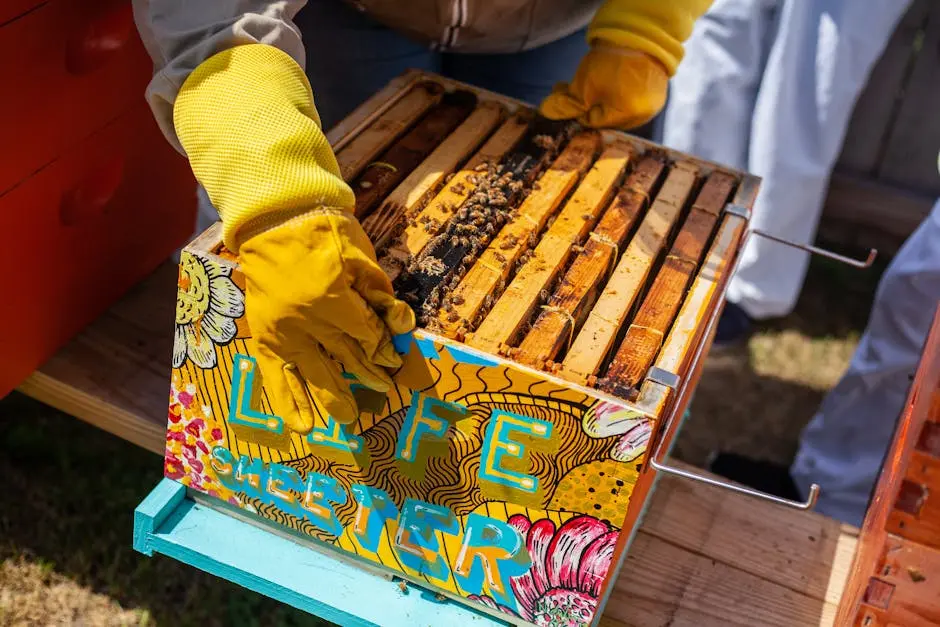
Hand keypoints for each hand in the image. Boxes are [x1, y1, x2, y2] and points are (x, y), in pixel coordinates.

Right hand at [239, 209, 415, 429]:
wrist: (275, 219)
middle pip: (347, 358)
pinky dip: (288, 402)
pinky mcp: (265, 337)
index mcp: (333, 301)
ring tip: (350, 419)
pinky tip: (301, 426)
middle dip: (369, 376)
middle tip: (385, 390)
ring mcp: (284, 333)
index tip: (394, 361)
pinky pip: (276, 377)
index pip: (367, 336)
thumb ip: (379, 294)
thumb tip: (401, 324)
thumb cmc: (324, 231)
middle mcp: (307, 324)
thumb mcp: (361, 256)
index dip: (384, 348)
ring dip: (335, 398)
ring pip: (315, 374)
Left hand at [539, 44, 668, 129]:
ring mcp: (652, 106)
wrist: (638, 35)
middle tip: (575, 88)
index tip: (567, 95)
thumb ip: (566, 103)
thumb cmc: (610, 61)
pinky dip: (619, 94)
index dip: (578, 109)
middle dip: (589, 104)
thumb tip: (546, 112)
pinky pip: (632, 101)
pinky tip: (611, 81)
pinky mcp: (656, 95)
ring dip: (603, 99)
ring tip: (594, 83)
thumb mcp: (583, 84)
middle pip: (606, 118)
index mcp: (625, 116)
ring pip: (619, 110)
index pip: (592, 122)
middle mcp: (642, 116)